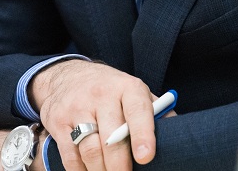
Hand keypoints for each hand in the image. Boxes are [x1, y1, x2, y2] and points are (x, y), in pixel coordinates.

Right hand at [30, 59, 156, 170]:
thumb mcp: (134, 91)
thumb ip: (156, 112)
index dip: (143, 134)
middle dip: (120, 165)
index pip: (137, 110)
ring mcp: (77, 107)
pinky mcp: (58, 121)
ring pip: (90, 150)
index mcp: (127, 87)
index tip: (146, 157)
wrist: (67, 76)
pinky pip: (70, 156)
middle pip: (111, 138)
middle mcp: (101, 94)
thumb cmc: (110, 90)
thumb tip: (179, 134)